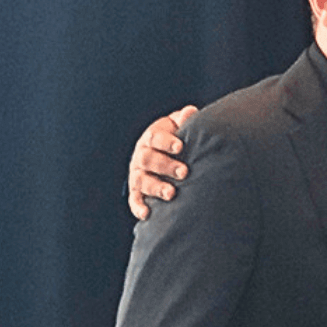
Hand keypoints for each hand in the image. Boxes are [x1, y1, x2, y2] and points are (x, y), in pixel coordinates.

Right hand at [129, 105, 198, 219]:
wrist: (167, 155)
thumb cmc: (177, 139)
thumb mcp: (179, 126)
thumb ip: (184, 120)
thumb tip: (191, 111)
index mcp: (152, 137)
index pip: (155, 137)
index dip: (166, 142)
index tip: (180, 146)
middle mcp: (141, 155)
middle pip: (148, 159)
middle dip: (165, 165)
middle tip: (184, 172)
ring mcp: (138, 173)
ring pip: (141, 180)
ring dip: (155, 187)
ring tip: (171, 194)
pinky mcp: (137, 191)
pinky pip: (135, 199)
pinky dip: (138, 207)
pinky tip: (147, 214)